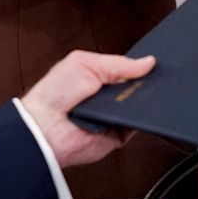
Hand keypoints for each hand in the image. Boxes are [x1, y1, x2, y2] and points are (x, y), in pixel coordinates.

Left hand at [22, 51, 156, 167]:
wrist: (45, 126)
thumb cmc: (54, 93)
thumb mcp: (86, 64)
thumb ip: (118, 63)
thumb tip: (148, 62)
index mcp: (98, 77)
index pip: (128, 71)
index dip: (139, 67)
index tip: (152, 64)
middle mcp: (107, 98)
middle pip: (137, 89)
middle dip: (143, 84)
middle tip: (147, 80)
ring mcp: (113, 117)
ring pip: (140, 107)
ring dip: (141, 101)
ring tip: (135, 95)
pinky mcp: (117, 136)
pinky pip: (136, 127)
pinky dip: (138, 120)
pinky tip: (135, 111)